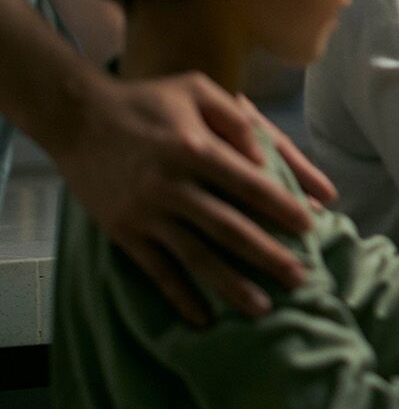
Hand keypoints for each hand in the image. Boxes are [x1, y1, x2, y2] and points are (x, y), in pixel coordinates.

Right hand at [48, 70, 325, 322]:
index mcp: (195, 148)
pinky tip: (202, 317)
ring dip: (231, 286)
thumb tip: (266, 159)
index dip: (283, 208)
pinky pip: (156, 270)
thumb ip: (238, 120)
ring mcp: (146, 213)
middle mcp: (172, 185)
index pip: (251, 185)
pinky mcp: (123, 232)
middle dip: (269, 256)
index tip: (312, 226)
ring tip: (262, 309)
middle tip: (301, 278)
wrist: (77, 118)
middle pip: (229, 229)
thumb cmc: (147, 101)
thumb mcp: (198, 91)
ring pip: (196, 258)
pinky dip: (179, 296)